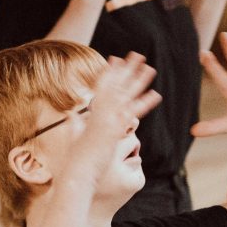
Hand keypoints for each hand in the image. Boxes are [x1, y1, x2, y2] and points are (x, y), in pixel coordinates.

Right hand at [64, 53, 160, 177]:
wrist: (78, 171)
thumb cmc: (75, 158)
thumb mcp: (73, 135)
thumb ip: (73, 123)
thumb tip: (70, 114)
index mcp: (91, 111)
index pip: (101, 86)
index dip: (110, 71)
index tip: (116, 58)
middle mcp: (99, 112)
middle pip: (116, 85)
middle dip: (128, 69)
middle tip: (138, 55)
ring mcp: (107, 119)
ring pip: (126, 94)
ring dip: (139, 80)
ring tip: (151, 68)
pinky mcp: (115, 129)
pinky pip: (133, 113)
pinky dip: (145, 103)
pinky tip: (156, 94)